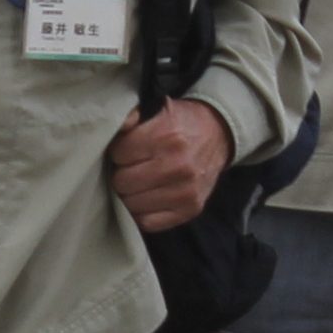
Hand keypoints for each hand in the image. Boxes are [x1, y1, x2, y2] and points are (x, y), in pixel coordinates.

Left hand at [108, 97, 232, 234]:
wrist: (219, 134)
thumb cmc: (181, 123)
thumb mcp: (157, 110)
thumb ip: (130, 117)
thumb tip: (113, 127)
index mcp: (166, 136)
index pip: (119, 154)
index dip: (118, 152)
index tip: (127, 151)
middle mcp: (177, 166)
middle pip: (122, 182)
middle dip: (122, 174)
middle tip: (132, 168)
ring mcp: (185, 191)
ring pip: (131, 204)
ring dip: (130, 194)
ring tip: (139, 183)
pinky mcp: (191, 209)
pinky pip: (148, 222)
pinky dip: (142, 212)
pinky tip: (146, 199)